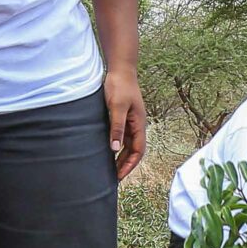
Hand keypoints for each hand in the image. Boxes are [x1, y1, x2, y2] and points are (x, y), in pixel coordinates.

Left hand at [104, 65, 146, 181]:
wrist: (120, 69)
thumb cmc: (119, 86)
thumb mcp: (116, 107)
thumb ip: (116, 128)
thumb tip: (115, 149)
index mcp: (139, 124)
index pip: (138, 151)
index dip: (129, 165)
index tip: (119, 176)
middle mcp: (137, 125)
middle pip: (133, 151)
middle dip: (125, 165)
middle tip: (113, 178)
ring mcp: (130, 121)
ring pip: (128, 145)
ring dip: (121, 157)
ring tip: (109, 169)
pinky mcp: (123, 117)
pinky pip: (122, 136)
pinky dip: (117, 147)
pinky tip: (107, 151)